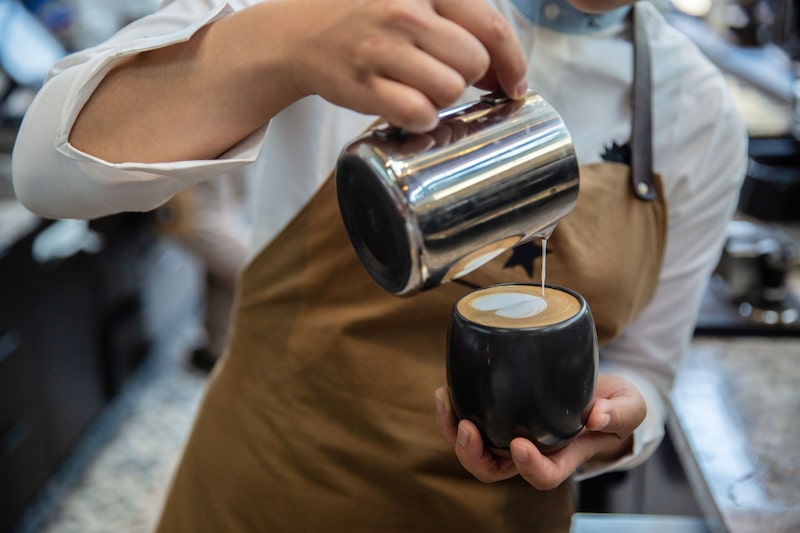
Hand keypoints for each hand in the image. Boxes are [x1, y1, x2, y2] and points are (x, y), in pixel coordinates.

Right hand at [282, 0, 527, 131]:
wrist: (297, 34)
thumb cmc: (366, 18)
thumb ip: (458, 21)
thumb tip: (504, 70)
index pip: (493, 27)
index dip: (513, 63)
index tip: (515, 85)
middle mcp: (405, 10)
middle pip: (474, 63)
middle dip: (469, 79)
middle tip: (447, 79)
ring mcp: (381, 48)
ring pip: (450, 90)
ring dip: (443, 99)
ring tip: (420, 89)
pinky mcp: (363, 84)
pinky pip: (417, 114)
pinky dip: (421, 120)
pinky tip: (410, 111)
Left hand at [434, 374, 645, 488]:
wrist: (600, 394)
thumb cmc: (614, 405)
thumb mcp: (630, 406)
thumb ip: (619, 413)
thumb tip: (596, 416)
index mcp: (564, 456)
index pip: (543, 475)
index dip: (529, 466)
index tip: (520, 443)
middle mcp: (532, 452)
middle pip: (495, 470)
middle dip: (475, 455)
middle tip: (467, 428)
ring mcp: (511, 437)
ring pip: (475, 451)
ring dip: (454, 434)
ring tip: (447, 402)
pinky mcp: (499, 417)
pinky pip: (470, 425)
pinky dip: (453, 414)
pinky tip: (446, 392)